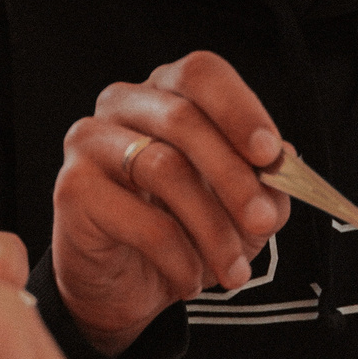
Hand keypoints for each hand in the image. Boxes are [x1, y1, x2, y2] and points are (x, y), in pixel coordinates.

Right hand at [50, 50, 289, 356]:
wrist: (123, 284)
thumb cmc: (182, 230)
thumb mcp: (238, 207)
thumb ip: (264, 182)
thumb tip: (284, 163)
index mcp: (166, 91)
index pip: (201, 74)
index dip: (239, 109)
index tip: (270, 155)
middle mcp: (123, 103)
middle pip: (183, 119)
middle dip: (234, 177)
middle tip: (263, 222)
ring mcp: (90, 141)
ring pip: (164, 169)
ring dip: (211, 228)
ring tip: (233, 271)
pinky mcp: (72, 188)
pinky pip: (140, 220)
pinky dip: (178, 257)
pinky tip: (190, 280)